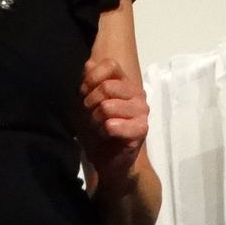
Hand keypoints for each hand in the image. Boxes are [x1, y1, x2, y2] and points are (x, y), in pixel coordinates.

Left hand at [80, 58, 148, 175]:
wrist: (107, 160)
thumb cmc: (96, 129)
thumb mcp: (84, 103)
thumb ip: (86, 83)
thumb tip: (88, 64)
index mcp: (124, 83)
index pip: (110, 65)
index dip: (90, 79)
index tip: (83, 94)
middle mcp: (137, 94)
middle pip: (106, 87)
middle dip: (89, 103)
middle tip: (91, 115)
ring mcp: (142, 111)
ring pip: (107, 107)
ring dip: (95, 120)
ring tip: (99, 126)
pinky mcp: (141, 129)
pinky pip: (112, 125)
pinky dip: (103, 132)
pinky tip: (107, 136)